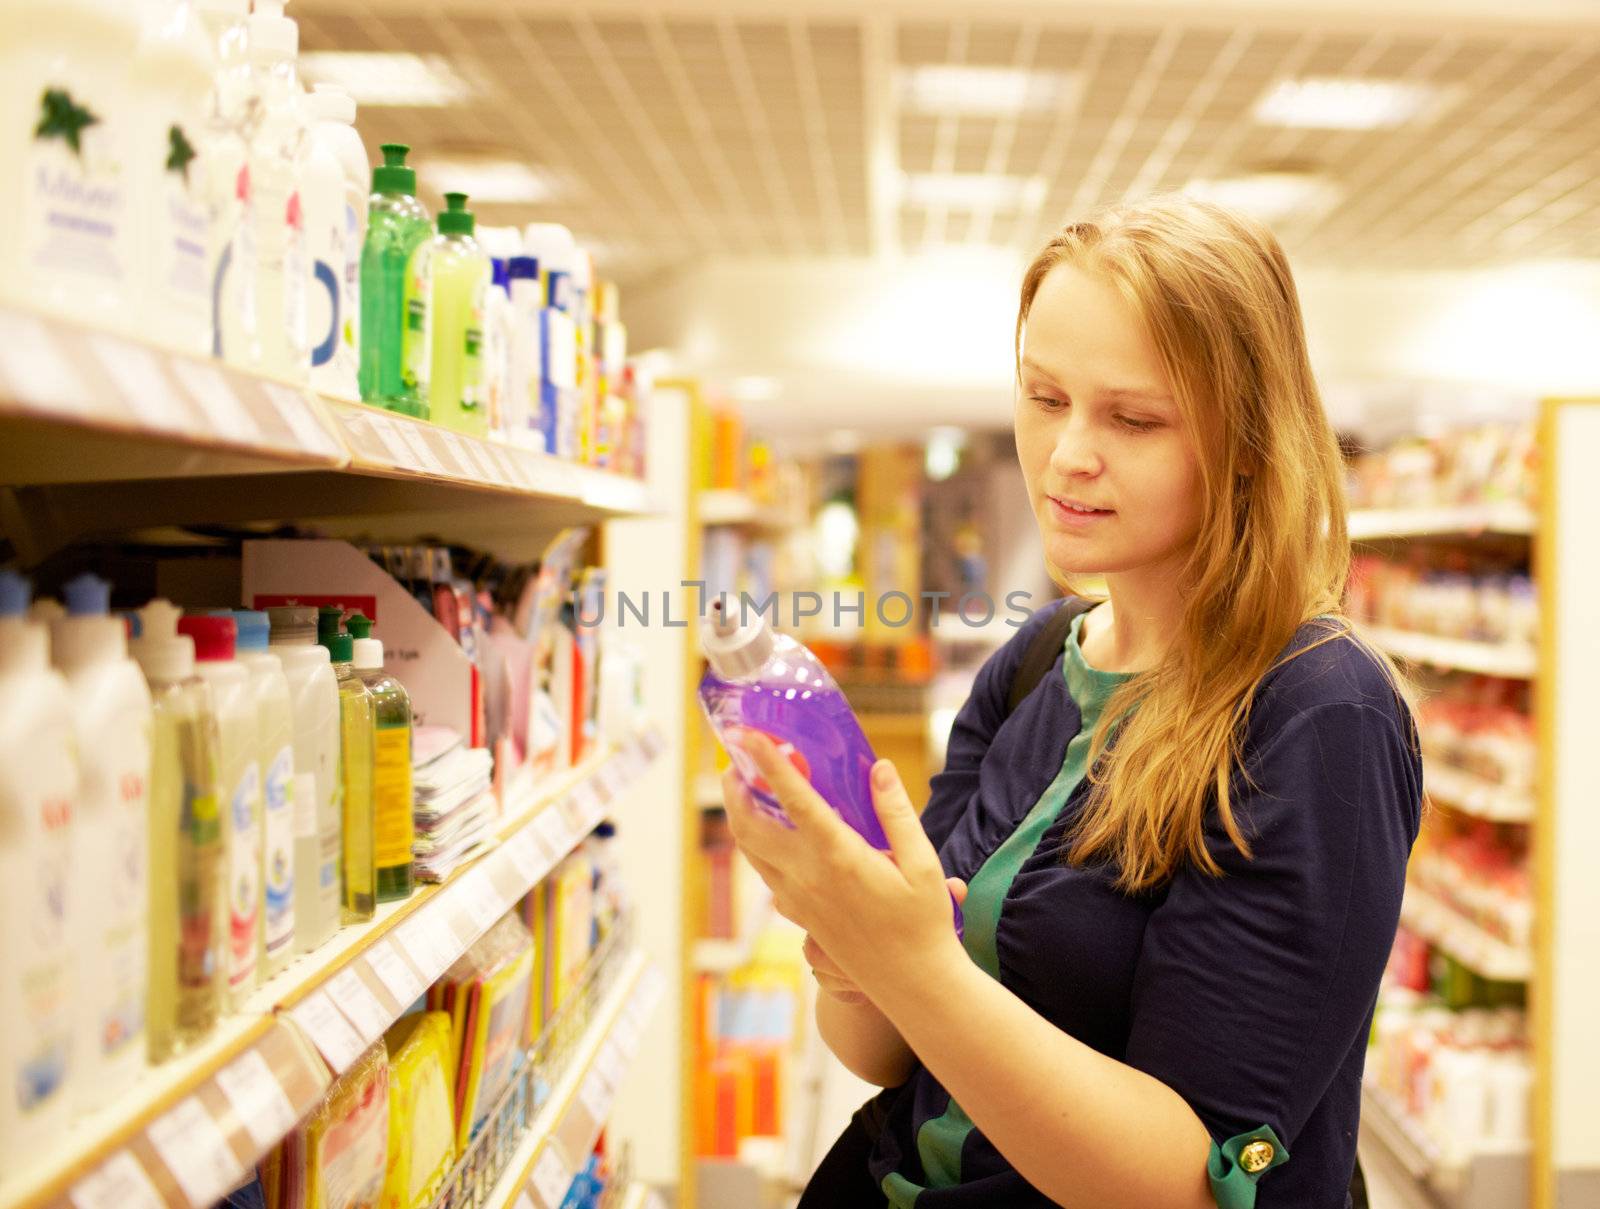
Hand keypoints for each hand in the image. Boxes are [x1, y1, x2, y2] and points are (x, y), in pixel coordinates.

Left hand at [720, 733, 968, 1001]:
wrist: (912, 985)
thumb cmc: (923, 922)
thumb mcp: (922, 863)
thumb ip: (896, 812)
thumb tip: (878, 768)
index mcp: (838, 856)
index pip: (793, 798)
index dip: (768, 762)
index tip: (749, 734)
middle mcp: (806, 877)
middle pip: (750, 824)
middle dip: (736, 788)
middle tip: (737, 759)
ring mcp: (797, 899)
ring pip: (750, 850)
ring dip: (741, 816)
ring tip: (745, 788)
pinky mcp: (798, 916)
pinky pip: (765, 873)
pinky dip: (756, 845)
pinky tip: (772, 833)